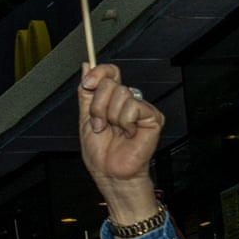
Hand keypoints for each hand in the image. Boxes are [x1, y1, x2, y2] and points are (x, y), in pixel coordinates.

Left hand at [78, 64, 163, 222]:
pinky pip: (133, 107)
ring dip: (109, 116)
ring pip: (121, 94)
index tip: (87, 83)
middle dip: (97, 106)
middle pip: (111, 83)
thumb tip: (86, 66)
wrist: (109, 171)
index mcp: (111, 99)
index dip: (98, 73)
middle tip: (99, 124)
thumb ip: (86, 92)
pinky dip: (124, 122)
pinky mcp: (153, 116)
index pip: (110, 72)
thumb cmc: (99, 151)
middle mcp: (127, 100)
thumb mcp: (85, 117)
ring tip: (112, 131)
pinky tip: (128, 133)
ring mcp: (141, 107)